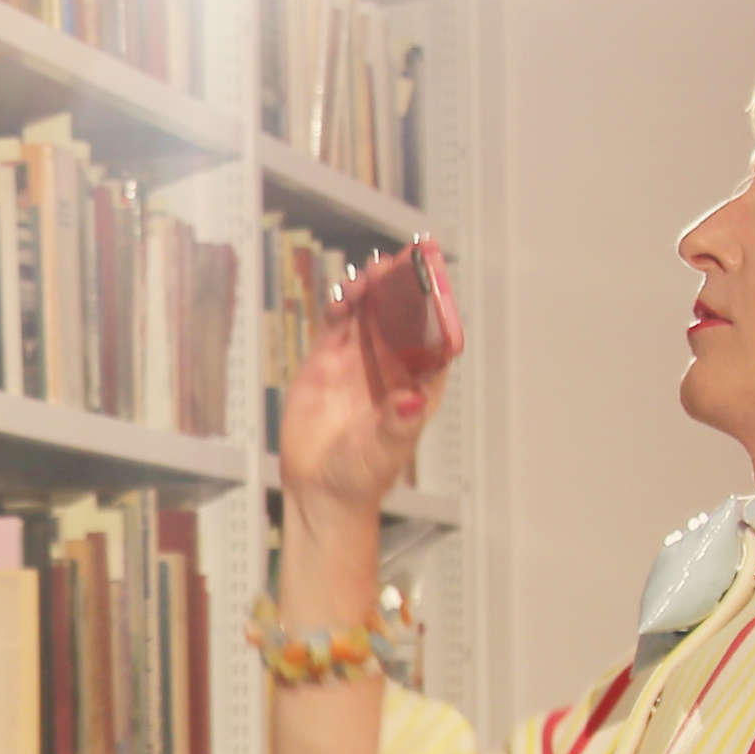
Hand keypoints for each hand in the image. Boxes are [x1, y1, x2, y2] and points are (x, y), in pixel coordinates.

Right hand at [280, 288, 447, 533]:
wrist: (319, 490)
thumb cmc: (363, 476)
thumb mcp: (385, 452)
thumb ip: (398, 425)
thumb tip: (411, 400)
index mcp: (417, 385)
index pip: (433, 339)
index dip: (435, 308)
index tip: (434, 281)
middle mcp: (390, 368)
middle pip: (400, 318)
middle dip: (401, 289)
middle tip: (398, 262)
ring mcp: (357, 363)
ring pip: (368, 316)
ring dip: (370, 292)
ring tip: (370, 274)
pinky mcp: (325, 364)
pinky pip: (335, 327)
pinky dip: (339, 308)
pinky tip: (343, 295)